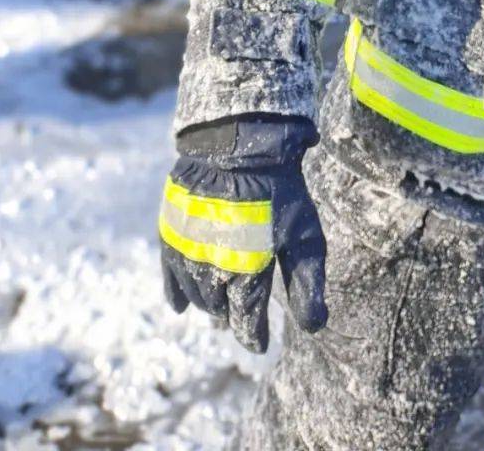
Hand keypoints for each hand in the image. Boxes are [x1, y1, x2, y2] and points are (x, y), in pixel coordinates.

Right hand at [159, 116, 325, 352]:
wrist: (238, 140)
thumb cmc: (278, 190)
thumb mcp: (304, 236)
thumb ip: (306, 283)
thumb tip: (314, 328)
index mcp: (245, 274)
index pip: (246, 324)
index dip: (255, 337)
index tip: (261, 342)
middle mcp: (210, 269)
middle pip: (219, 309)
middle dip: (232, 315)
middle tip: (243, 313)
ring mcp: (186, 250)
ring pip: (195, 294)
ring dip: (209, 303)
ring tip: (221, 303)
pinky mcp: (171, 231)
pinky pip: (169, 273)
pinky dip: (175, 291)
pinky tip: (179, 307)